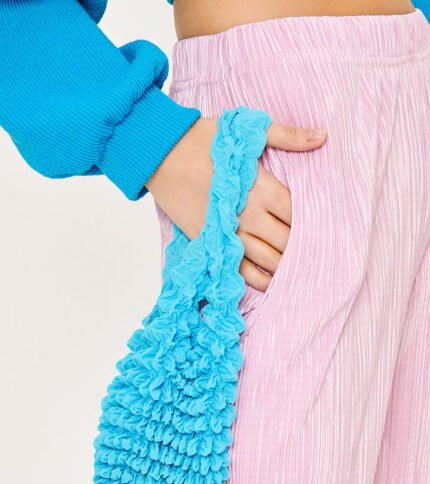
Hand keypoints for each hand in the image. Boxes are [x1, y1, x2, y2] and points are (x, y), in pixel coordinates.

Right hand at [146, 117, 326, 291]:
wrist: (161, 154)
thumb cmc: (204, 140)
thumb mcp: (248, 131)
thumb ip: (288, 136)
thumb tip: (323, 137)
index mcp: (262, 188)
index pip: (298, 215)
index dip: (314, 224)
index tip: (324, 229)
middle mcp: (249, 215)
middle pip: (287, 241)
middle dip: (303, 247)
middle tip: (317, 252)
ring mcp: (229, 232)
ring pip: (268, 259)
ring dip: (285, 266)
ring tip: (300, 270)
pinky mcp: (212, 243)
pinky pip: (240, 270)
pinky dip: (259, 279)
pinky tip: (272, 281)